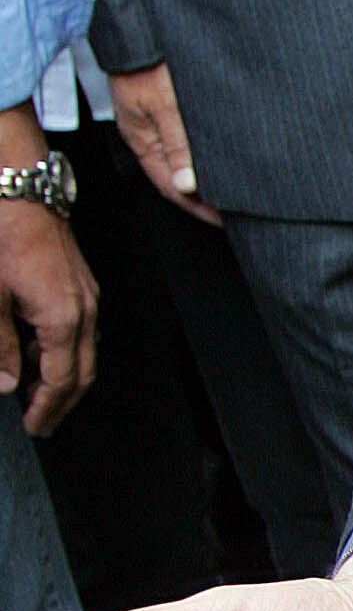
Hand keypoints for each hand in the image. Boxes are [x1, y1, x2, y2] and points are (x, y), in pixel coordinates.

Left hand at [0, 105, 97, 432]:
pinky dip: (61, 348)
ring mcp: (86, 293)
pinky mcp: (78, 279)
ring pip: (83, 350)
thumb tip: (5, 382)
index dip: (47, 409)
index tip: (35, 426)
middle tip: (41, 420)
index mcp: (63, 318)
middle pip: (82, 372)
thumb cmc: (5, 230)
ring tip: (33, 389)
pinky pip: (79, 328)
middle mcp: (84, 308)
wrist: (17, 184)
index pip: (61, 380)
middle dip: (62, 401)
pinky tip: (35, 347)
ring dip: (61, 375)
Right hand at [108, 59, 219, 221]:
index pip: (170, 187)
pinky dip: (203, 148)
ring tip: (233, 184)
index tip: (225, 219)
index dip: (197, 206)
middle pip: (177, 174)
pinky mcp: (167, 100)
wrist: (139, 21)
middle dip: (204, 193)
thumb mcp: (164, 104)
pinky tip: (221, 150)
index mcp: (141, 138)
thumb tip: (187, 185)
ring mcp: (156, 116)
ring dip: (206, 170)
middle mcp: (148, 131)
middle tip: (235, 206)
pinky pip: (187, 134)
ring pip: (184, 154)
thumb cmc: (146, 59)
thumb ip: (177, 145)